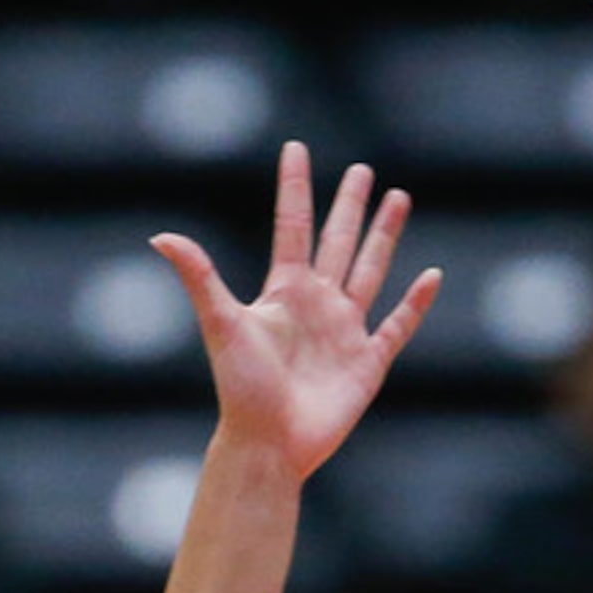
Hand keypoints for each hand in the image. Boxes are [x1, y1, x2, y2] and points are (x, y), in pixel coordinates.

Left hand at [153, 141, 440, 482]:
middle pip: (339, 242)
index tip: (297, 148)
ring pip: (371, 271)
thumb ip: (200, 277)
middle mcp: (317, 304)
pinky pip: (398, 325)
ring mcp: (345, 331)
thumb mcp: (222, 325)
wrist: (269, 444)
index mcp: (284, 291)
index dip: (296, 187)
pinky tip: (431, 277)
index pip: (293, 226)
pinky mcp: (368, 362)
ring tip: (398, 200)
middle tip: (364, 170)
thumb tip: (161, 236)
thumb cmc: (242, 389)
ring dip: (384, 237)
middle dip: (351, 206)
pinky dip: (416, 303)